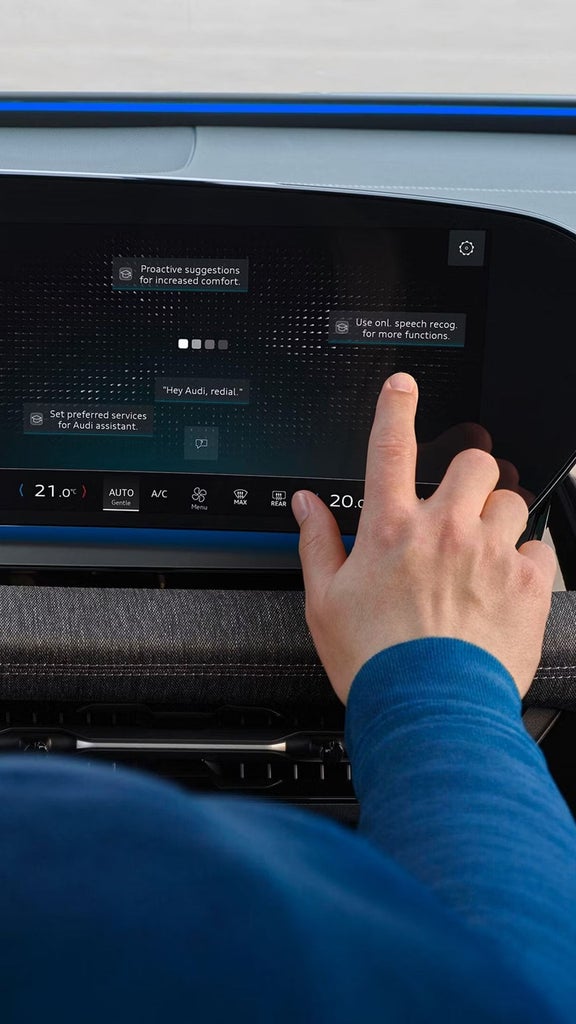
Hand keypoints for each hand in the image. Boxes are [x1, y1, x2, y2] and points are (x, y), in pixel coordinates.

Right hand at [292, 372, 555, 704]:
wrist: (429, 710)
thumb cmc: (375, 661)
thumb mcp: (324, 602)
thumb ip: (317, 543)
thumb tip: (306, 505)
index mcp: (391, 529)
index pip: (391, 447)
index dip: (395, 406)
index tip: (402, 386)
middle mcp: (444, 530)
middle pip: (473, 461)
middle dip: (469, 474)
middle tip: (460, 504)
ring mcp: (489, 553)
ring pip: (510, 501)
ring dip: (497, 518)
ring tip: (482, 554)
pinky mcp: (527, 582)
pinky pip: (539, 546)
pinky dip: (526, 559)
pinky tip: (506, 584)